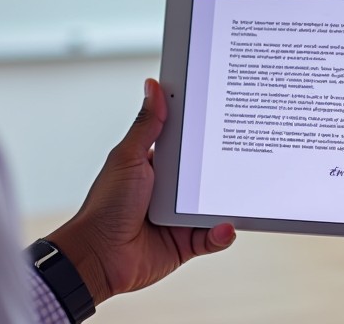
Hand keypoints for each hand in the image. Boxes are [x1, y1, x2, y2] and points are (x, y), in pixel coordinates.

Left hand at [45, 79, 234, 304]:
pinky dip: (221, 233)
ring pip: (212, 204)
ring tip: (239, 192)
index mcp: (155, 165)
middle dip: (222, 166)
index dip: (202, 130)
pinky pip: (212, 236)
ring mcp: (178, 217)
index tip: (223, 112)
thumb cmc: (106, 206)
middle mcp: (169, 190)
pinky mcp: (186, 242)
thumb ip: (146, 125)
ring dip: (225, 201)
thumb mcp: (128, 158)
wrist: (98, 257)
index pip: (185, 143)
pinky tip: (225, 226)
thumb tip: (153, 87)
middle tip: (245, 151)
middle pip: (204, 173)